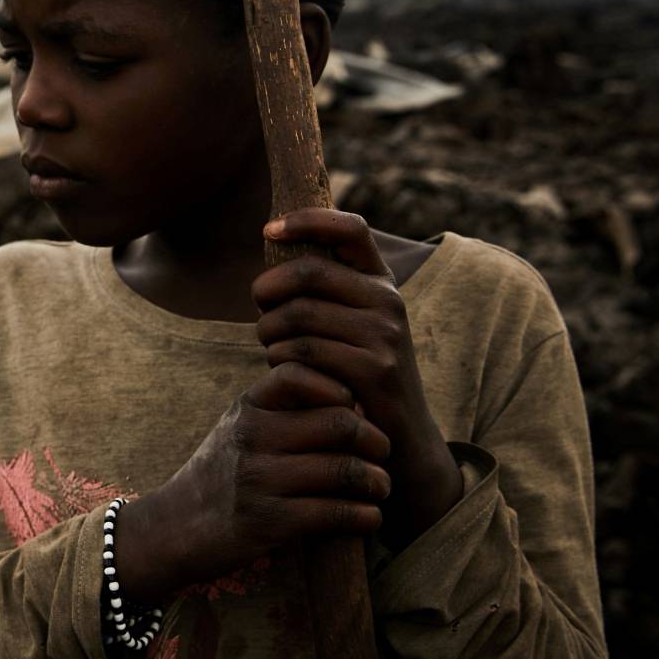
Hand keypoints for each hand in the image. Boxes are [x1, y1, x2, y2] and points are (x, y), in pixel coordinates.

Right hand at [113, 362, 392, 603]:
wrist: (174, 528)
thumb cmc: (220, 474)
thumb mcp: (238, 426)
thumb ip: (282, 407)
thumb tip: (353, 398)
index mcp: (247, 407)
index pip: (301, 373)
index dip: (339, 386)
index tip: (355, 407)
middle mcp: (251, 436)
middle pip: (338, 422)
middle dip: (374, 439)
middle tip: (383, 452)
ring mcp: (258, 479)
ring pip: (343, 469)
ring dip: (376, 481)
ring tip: (381, 487)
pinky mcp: (268, 522)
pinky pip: (334, 513)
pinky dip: (364, 516)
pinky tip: (369, 516)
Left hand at [253, 208, 462, 546]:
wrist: (399, 439)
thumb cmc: (354, 375)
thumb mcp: (348, 324)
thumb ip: (321, 290)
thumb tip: (272, 239)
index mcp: (381, 282)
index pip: (351, 228)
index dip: (309, 219)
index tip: (269, 227)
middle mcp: (389, 300)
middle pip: (309, 272)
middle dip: (268, 288)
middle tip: (259, 308)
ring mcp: (385, 335)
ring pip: (299, 315)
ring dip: (269, 331)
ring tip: (269, 346)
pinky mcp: (374, 370)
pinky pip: (304, 352)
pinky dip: (279, 360)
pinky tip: (280, 371)